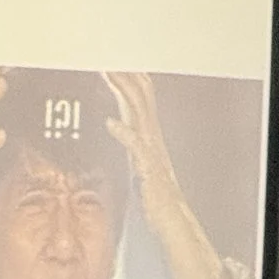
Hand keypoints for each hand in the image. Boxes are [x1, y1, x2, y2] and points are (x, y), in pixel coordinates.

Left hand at [104, 72, 224, 278]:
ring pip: (139, 115)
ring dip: (123, 94)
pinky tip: (109, 122)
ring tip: (108, 75)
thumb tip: (114, 126)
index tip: (111, 60)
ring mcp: (152, 153)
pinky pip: (136, 148)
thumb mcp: (139, 163)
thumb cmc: (153, 196)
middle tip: (107, 56)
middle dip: (125, 76)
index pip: (140, 99)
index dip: (128, 79)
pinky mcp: (149, 170)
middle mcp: (153, 139)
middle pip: (141, 99)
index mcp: (149, 136)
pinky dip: (124, 132)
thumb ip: (129, 144)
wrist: (171, 221)